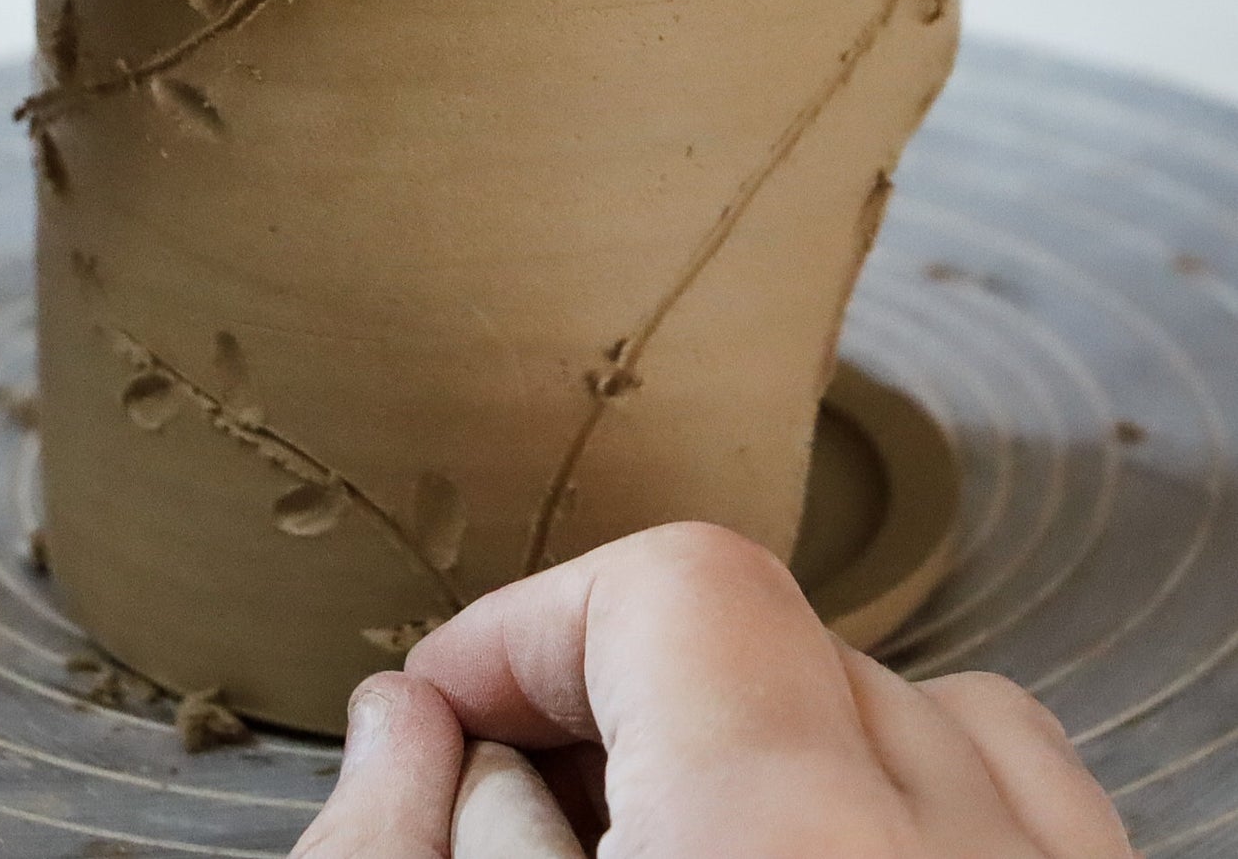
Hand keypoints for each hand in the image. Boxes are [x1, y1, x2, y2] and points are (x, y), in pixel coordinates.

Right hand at [298, 525, 1133, 857]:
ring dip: (781, 741)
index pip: (676, 591)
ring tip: (668, 827)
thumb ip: (389, 850)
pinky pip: (1037, 816)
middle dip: (618, 696)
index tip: (441, 696)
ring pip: (946, 720)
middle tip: (513, 793)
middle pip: (790, 644)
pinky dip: (914, 809)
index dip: (525, 622)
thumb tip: (406, 723)